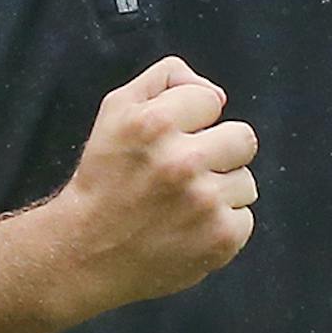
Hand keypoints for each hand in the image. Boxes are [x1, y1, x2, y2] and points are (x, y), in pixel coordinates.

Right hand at [52, 56, 257, 312]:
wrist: (85, 253)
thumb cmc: (104, 176)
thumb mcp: (116, 110)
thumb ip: (165, 79)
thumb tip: (218, 94)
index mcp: (154, 123)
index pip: (211, 100)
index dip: (192, 120)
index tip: (168, 142)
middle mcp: (181, 161)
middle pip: (243, 138)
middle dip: (218, 153)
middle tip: (184, 174)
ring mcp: (204, 202)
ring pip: (246, 181)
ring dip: (219, 192)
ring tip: (181, 206)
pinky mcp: (220, 238)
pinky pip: (244, 219)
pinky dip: (220, 226)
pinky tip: (187, 230)